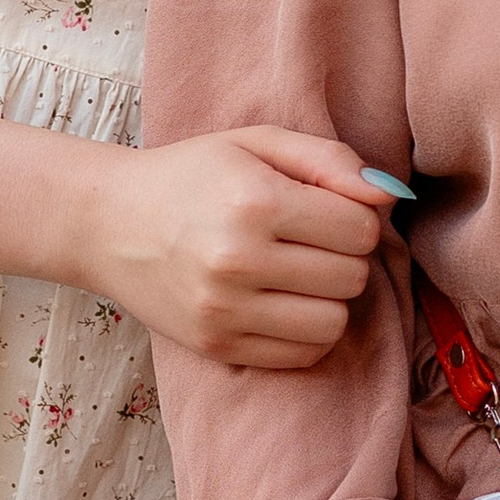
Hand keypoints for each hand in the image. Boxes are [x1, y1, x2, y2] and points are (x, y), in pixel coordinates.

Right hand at [84, 127, 387, 365]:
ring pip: (334, 323)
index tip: (327, 210)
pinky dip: (306, 331)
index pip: (361, 228)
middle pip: (352, 277)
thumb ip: (330, 160)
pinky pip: (302, 355)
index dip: (356, 217)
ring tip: (299, 275)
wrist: (108, 223)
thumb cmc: (191, 175)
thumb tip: (391, 195)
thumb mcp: (256, 144)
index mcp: (255, 201)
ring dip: (329, 298)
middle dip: (344, 257)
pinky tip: (282, 303)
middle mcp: (239, 260)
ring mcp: (225, 311)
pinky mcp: (217, 346)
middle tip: (309, 241)